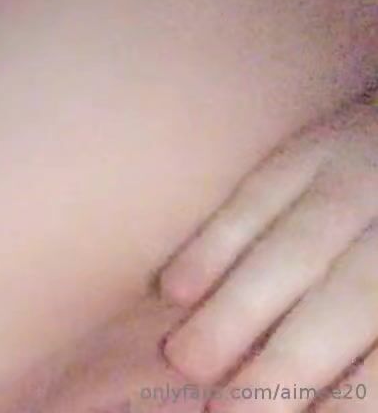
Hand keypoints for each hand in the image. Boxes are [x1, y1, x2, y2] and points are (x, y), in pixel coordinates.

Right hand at [159, 102, 377, 411]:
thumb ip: (376, 354)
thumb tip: (326, 401)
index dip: (358, 393)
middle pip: (357, 296)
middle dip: (291, 359)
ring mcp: (363, 176)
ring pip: (300, 245)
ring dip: (238, 306)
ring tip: (188, 361)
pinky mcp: (317, 145)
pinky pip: (261, 191)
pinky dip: (216, 241)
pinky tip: (175, 289)